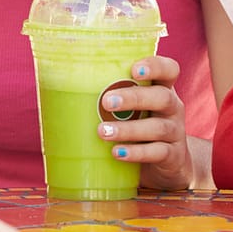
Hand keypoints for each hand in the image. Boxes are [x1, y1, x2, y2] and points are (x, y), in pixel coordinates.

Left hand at [99, 54, 192, 190]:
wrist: (167, 165)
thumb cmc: (140, 127)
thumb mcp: (133, 109)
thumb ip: (111, 96)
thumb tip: (56, 88)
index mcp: (163, 89)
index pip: (169, 70)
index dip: (155, 66)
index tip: (134, 69)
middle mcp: (173, 108)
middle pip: (162, 97)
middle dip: (134, 98)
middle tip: (106, 102)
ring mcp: (175, 132)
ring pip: (158, 127)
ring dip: (129, 129)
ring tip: (102, 132)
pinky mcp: (173, 156)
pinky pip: (157, 152)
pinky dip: (136, 153)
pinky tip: (116, 153)